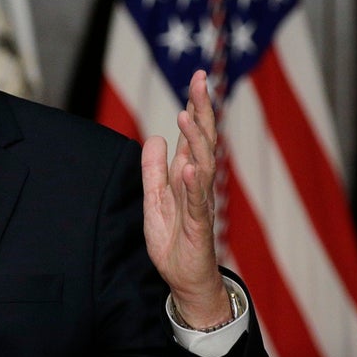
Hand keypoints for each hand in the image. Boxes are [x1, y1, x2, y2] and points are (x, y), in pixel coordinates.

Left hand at [141, 70, 229, 328]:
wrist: (184, 279)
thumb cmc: (173, 240)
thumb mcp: (154, 199)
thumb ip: (153, 170)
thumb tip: (155, 138)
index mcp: (187, 175)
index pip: (194, 135)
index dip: (196, 107)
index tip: (197, 78)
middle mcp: (198, 184)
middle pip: (203, 141)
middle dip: (202, 110)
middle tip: (201, 80)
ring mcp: (200, 203)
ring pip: (203, 165)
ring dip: (196, 141)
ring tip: (187, 116)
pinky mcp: (198, 225)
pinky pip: (197, 201)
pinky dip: (193, 183)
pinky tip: (190, 167)